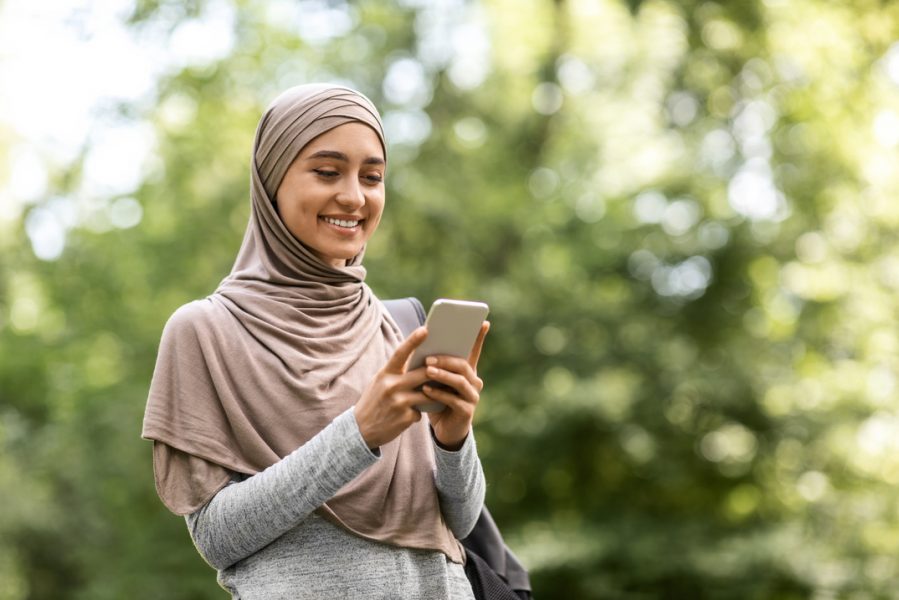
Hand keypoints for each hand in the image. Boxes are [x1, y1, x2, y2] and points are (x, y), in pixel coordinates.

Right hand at [354, 327, 432, 448]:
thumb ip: (398, 373)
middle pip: (424, 374)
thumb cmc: (374, 402)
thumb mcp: (381, 383)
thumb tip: (421, 363)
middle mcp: (392, 386)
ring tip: (431, 396)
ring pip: (428, 394)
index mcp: (385, 374)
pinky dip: (418, 413)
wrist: (360, 430)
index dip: (413, 340)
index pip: (401, 353)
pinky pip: (421, 412)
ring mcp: (399, 402)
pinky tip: (407, 416)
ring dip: (433, 395)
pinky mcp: (406, 418)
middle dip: (437, 372)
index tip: (425, 329)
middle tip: (449, 368)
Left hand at [425, 321, 489, 449]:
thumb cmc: (438, 400)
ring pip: (460, 381)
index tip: (484, 322)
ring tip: (427, 370)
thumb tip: (420, 345)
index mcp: (467, 371)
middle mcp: (474, 381)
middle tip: (428, 357)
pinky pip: (454, 400)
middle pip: (463, 365)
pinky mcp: (467, 411)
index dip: (479, 337)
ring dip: (442, 375)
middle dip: (446, 359)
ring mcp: (472, 396)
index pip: (474, 351)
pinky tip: (426, 390)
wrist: (444, 429)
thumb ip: (434, 365)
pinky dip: (439, 394)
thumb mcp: (436, 380)